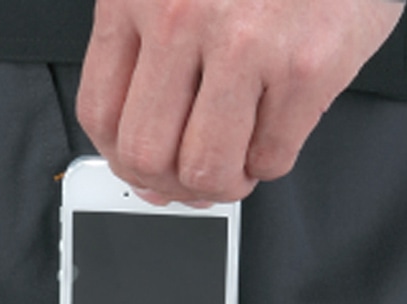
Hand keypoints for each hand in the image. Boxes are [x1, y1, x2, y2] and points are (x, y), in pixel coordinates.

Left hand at [77, 0, 403, 204]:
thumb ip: (148, 56)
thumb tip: (147, 164)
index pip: (100, 114)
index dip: (122, 161)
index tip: (145, 169)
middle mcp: (181, 15)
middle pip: (146, 153)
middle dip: (172, 184)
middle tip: (195, 178)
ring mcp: (245, 41)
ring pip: (205, 168)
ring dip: (223, 183)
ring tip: (237, 162)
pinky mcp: (306, 64)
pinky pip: (270, 158)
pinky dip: (270, 161)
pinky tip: (274, 133)